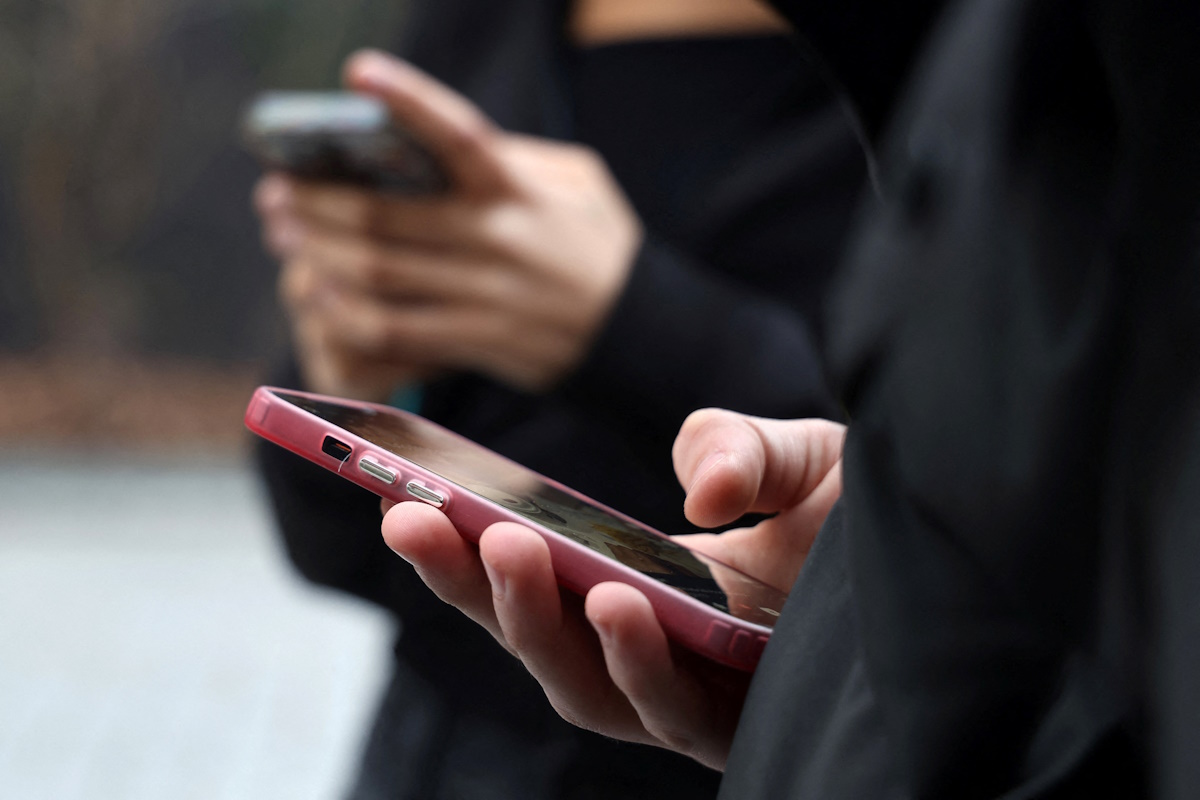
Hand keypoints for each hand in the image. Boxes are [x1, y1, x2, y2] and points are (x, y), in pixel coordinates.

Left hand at [255, 50, 641, 399]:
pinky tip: (319, 291)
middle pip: (387, 218)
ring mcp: (485, 297)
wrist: (637, 337)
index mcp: (522, 192)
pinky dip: (346, 310)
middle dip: (318, 202)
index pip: (462, 135)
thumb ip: (513, 158)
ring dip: (319, 252)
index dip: (409, 100)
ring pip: (379, 273)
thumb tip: (435, 142)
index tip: (357, 70)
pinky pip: (393, 329)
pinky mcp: (476, 342)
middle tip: (277, 190)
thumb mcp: (576, 185)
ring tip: (284, 236)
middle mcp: (499, 242)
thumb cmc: (597, 247)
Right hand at [379, 408, 844, 768]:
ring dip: (537, 621)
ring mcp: (697, 697)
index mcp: (646, 586)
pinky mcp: (747, 733)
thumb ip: (737, 446)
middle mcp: (658, 649)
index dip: (459, 548)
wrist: (967, 561)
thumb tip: (698, 495)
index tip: (395, 496)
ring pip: (586, 688)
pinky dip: (637, 661)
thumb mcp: (801, 456)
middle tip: (416, 519)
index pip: (534, 579)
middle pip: (538, 638)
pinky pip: (675, 713)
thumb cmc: (868, 521)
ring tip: (508, 548)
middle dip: (469, 583)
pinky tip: (620, 604)